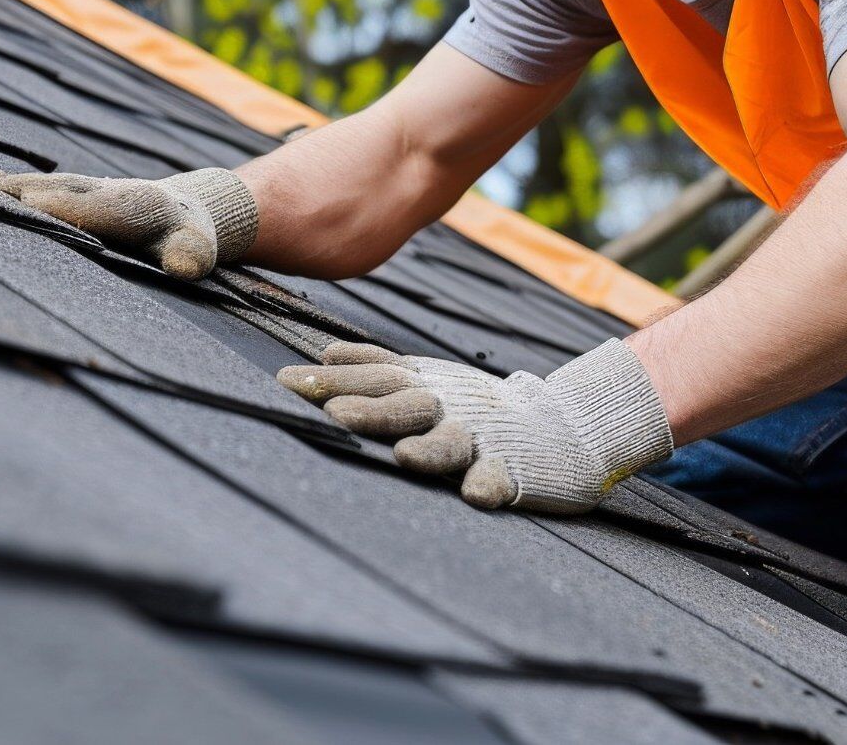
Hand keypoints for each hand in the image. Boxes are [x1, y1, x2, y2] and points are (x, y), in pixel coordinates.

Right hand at [0, 167, 256, 280]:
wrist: (190, 210)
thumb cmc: (190, 240)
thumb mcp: (199, 252)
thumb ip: (191, 257)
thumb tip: (184, 268)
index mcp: (139, 204)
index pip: (98, 206)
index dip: (67, 205)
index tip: (33, 202)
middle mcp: (112, 189)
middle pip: (66, 189)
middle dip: (33, 192)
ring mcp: (95, 187)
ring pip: (55, 184)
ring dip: (20, 186)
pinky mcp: (82, 190)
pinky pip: (50, 185)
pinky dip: (20, 183)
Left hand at [278, 338, 672, 512]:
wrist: (559, 425)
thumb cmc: (476, 406)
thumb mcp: (427, 378)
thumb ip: (377, 367)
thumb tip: (326, 351)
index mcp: (425, 386)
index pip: (375, 377)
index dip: (335, 378)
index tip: (287, 381)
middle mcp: (448, 408)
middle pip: (406, 406)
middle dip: (370, 409)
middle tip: (333, 411)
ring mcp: (482, 440)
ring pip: (452, 444)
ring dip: (430, 449)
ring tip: (405, 457)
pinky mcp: (514, 472)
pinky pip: (501, 480)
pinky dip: (490, 485)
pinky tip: (476, 494)